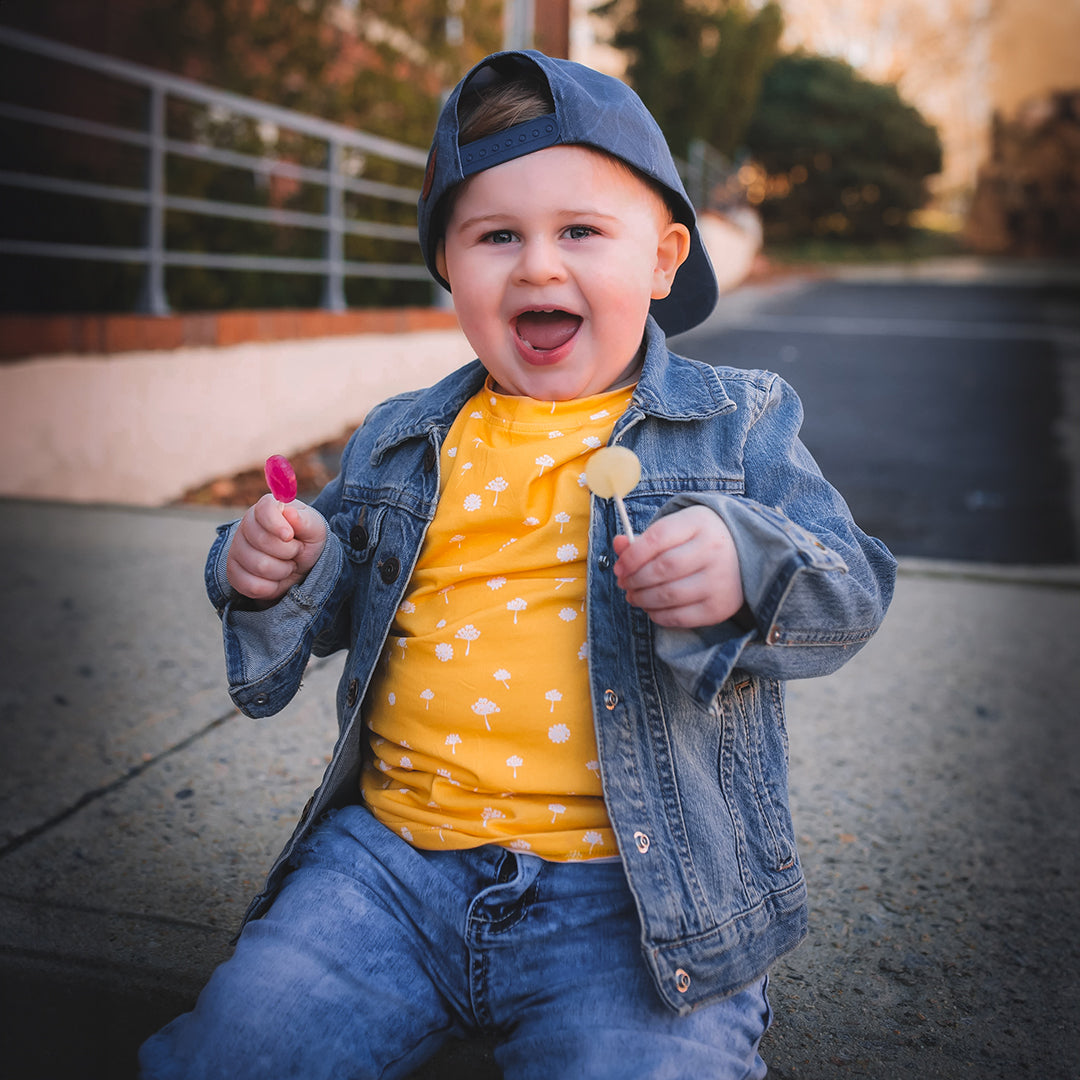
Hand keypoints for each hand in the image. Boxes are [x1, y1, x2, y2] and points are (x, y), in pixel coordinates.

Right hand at [226, 494, 326, 601]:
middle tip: (296, 550)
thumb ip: (305, 520)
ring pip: (260, 566)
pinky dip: (272, 587)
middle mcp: (246, 526)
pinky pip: (252, 585)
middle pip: (263, 542)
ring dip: (283, 570)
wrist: (299, 566)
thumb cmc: (306, 540)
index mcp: (265, 508)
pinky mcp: (234, 574)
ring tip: (287, 563)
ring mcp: (236, 550)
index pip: (264, 510)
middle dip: (289, 551)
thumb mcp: (314, 529)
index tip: (289, 536)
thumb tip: (290, 512)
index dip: (276, 524)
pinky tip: (276, 578)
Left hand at [612, 505, 743, 627]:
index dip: (631, 556)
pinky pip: (680, 617)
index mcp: (699, 523)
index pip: (657, 538)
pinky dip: (658, 615)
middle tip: (625, 584)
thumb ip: (645, 539)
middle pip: (661, 569)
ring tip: (634, 596)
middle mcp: (714, 550)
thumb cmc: (700, 540)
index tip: (619, 568)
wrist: (745, 553)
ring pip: (668, 595)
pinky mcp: (720, 607)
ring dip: (642, 599)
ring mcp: (719, 580)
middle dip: (634, 580)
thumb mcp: (677, 529)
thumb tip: (618, 545)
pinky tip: (652, 608)